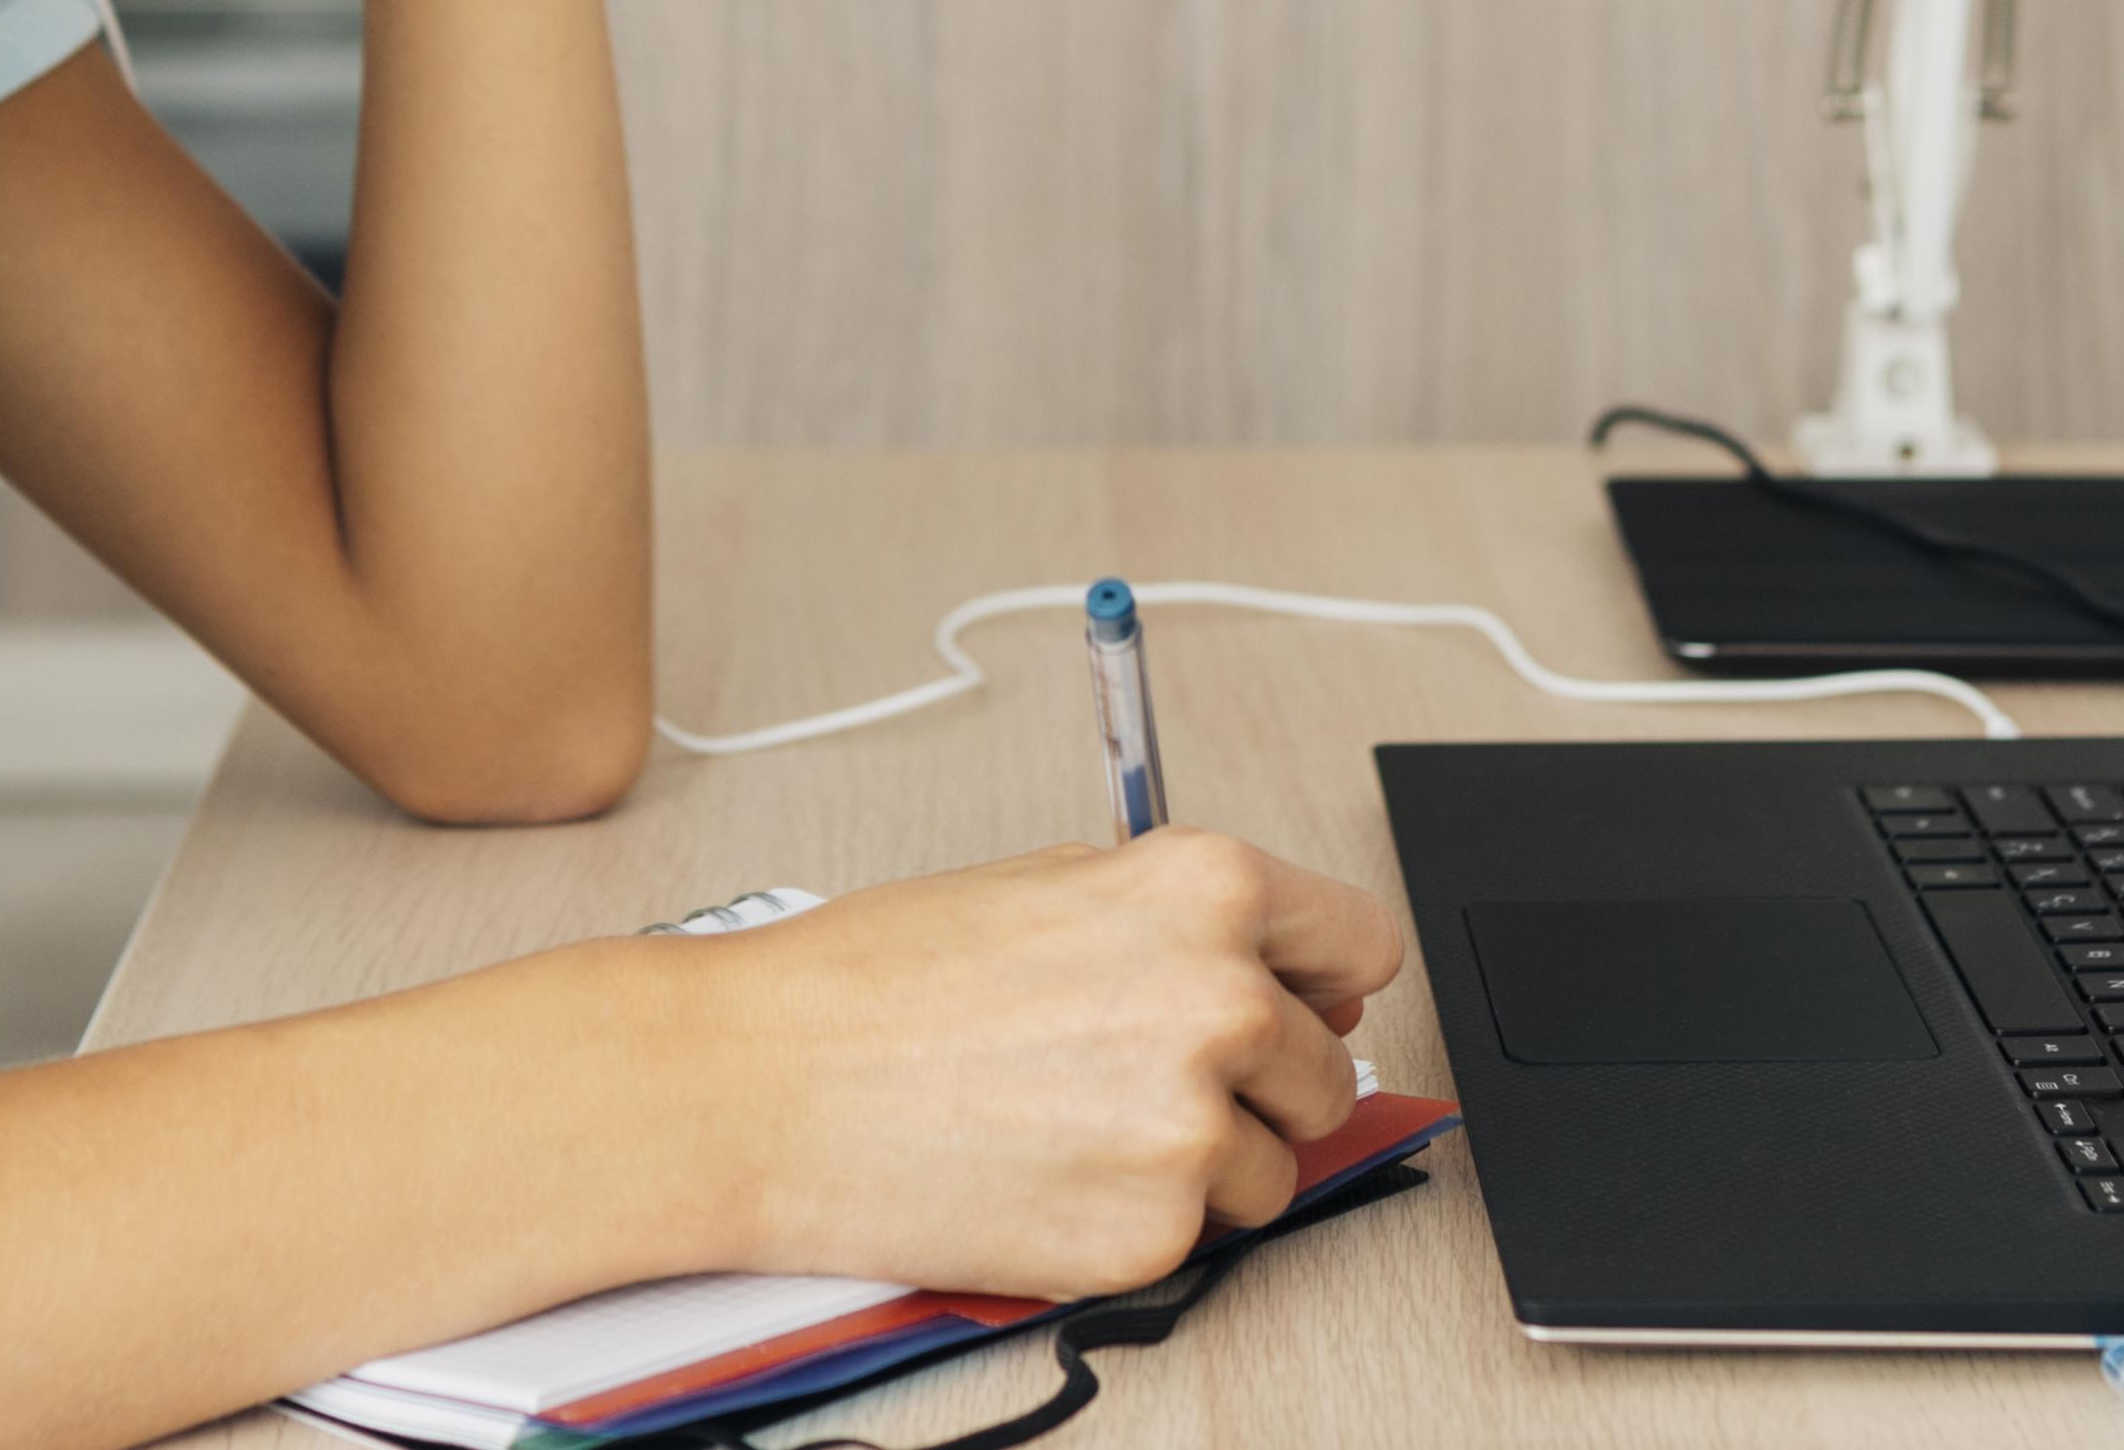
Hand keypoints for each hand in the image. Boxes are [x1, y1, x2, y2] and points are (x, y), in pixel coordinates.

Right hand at [678, 831, 1405, 1302]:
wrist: (761, 1087)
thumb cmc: (878, 982)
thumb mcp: (1053, 886)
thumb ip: (1187, 924)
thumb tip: (1289, 981)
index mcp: (1205, 890)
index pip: (1362, 945)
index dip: (1322, 984)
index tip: (1299, 1006)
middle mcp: (1223, 1001)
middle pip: (1324, 1072)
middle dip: (1253, 1084)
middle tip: (1127, 1077)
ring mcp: (1192, 1125)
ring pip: (1268, 1169)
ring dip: (1194, 1162)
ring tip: (1066, 1123)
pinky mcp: (1152, 1233)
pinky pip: (1196, 1238)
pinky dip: (1132, 1219)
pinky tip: (1042, 1174)